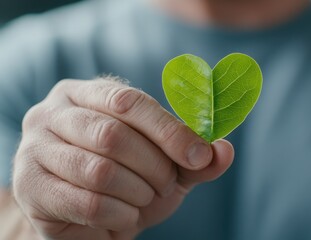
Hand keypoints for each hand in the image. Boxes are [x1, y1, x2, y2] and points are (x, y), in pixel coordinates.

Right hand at [13, 78, 233, 238]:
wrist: (87, 218)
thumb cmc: (128, 182)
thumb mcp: (166, 166)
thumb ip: (195, 157)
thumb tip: (224, 151)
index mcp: (88, 93)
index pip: (130, 101)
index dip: (169, 130)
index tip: (200, 156)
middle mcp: (55, 112)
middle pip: (113, 135)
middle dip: (154, 167)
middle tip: (167, 185)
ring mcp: (35, 147)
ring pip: (100, 171)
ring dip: (137, 193)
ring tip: (143, 200)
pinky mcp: (29, 186)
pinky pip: (86, 202)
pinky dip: (119, 215)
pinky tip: (125, 216)